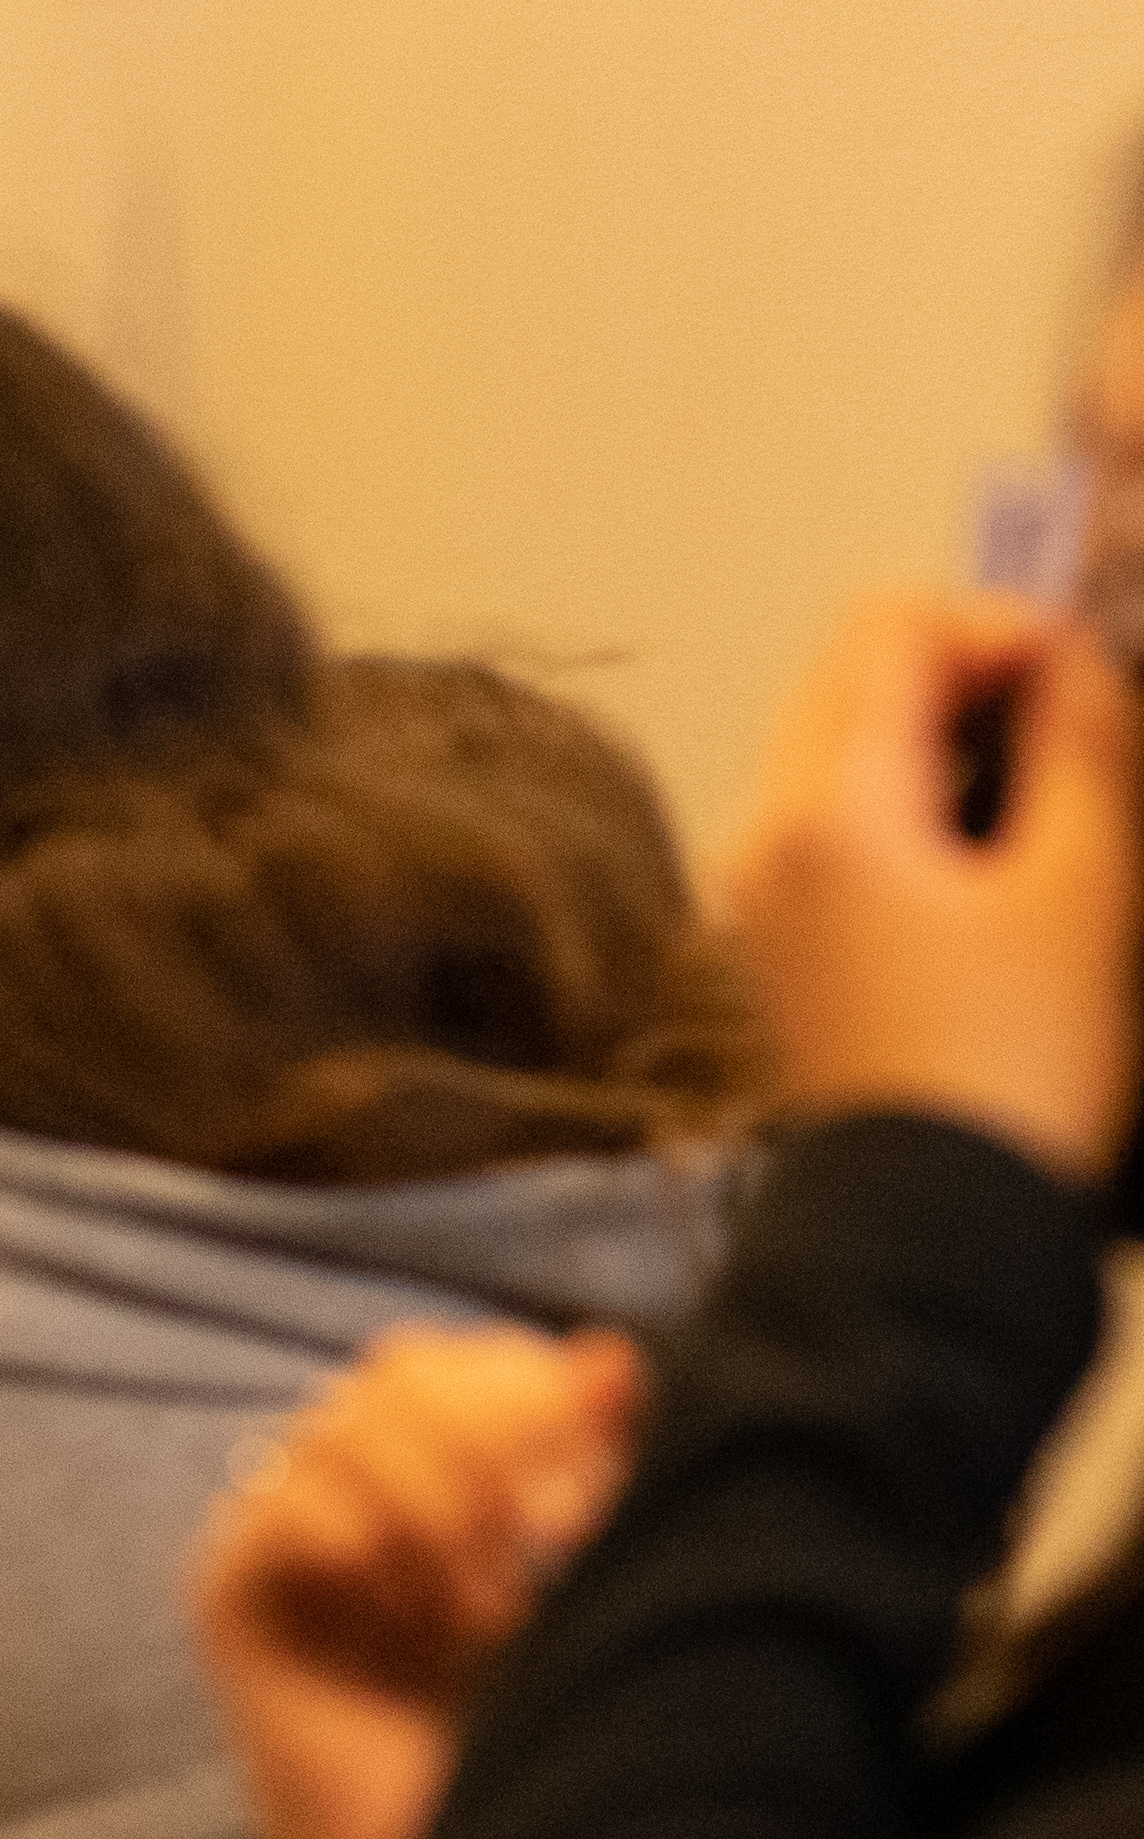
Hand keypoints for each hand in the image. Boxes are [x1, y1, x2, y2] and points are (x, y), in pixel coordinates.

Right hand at [187, 1325, 646, 1838]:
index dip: (534, 1395)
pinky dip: (351, 1537)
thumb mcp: (589, 1584)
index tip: (597, 1484)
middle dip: (490, 1441)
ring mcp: (282, 1532)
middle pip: (399, 1370)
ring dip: (433, 1503)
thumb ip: (598, 1469)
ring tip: (481, 1607)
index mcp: (444, 1471)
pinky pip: (277, 1511)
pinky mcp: (232, 1594)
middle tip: (547, 1542)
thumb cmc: (525, 1730)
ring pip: (338, 1425)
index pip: (465, 1360)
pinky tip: (402, 1611)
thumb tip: (613, 1353)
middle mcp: (353, 1485)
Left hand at [715, 592, 1142, 1186]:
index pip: (889, 629)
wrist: (932, 1216)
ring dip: (932, 722)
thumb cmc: (1012, 1069)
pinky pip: (827, 809)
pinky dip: (901, 786)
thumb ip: (1078, 747)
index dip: (998, 623)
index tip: (1078, 670)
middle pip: (847, 670)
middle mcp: (765, 831)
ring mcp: (758, 883)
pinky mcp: (776, 930)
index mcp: (829, 809)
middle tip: (1068, 711)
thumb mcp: (1080, 889)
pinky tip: (987, 834)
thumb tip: (1071, 659)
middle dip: (960, 663)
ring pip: (834, 734)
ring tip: (1042, 772)